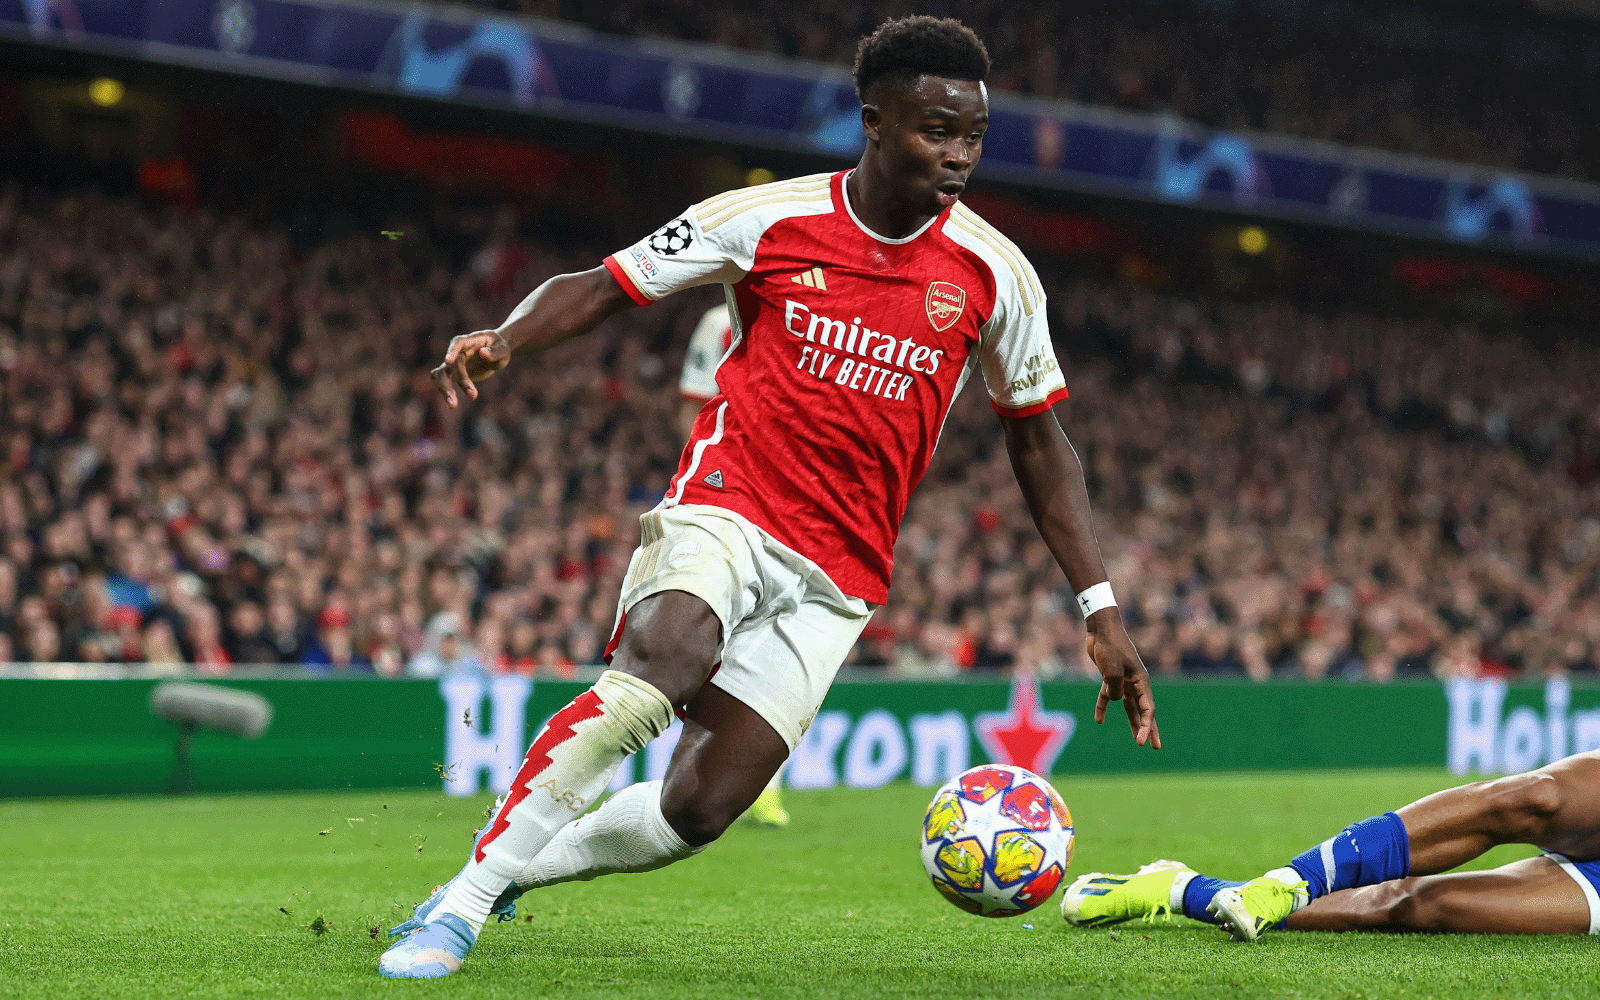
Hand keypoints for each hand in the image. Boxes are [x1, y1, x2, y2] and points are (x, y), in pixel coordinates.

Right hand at [431, 330, 510, 406]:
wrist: (496, 352)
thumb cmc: (500, 347)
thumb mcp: (503, 349)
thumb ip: (495, 352)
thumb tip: (483, 353)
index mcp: (470, 341)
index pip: (458, 342)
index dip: (451, 351)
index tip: (447, 361)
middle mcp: (458, 351)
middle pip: (449, 365)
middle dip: (451, 381)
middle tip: (458, 398)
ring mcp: (455, 363)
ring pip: (441, 375)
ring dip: (445, 389)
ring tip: (453, 405)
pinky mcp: (455, 374)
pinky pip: (445, 383)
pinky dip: (447, 393)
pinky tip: (452, 405)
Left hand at [1085, 610, 1160, 747]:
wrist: (1101, 630)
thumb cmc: (1110, 648)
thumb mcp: (1112, 672)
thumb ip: (1114, 690)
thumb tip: (1114, 700)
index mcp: (1141, 682)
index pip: (1148, 710)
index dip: (1147, 728)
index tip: (1143, 743)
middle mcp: (1135, 683)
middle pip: (1144, 711)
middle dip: (1149, 730)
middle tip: (1155, 747)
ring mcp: (1123, 680)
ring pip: (1128, 707)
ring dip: (1132, 723)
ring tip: (1137, 740)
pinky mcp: (1110, 677)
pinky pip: (1107, 696)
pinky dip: (1103, 707)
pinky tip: (1098, 720)